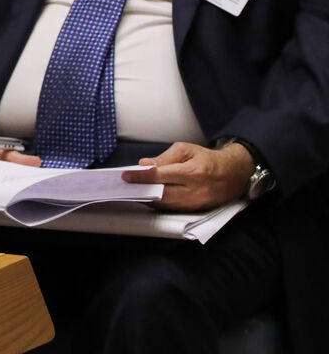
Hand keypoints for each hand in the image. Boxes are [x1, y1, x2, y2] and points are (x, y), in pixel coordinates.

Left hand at [121, 142, 250, 210]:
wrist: (233, 174)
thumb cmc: (208, 159)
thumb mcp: (186, 150)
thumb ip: (164, 157)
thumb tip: (145, 165)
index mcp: (193, 172)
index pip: (160, 176)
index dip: (141, 177)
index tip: (126, 176)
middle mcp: (195, 190)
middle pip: (160, 194)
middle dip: (140, 190)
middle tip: (126, 186)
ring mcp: (195, 202)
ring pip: (165, 204)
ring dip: (147, 199)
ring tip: (133, 191)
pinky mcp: (195, 209)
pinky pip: (171, 209)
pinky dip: (158, 204)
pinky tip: (148, 197)